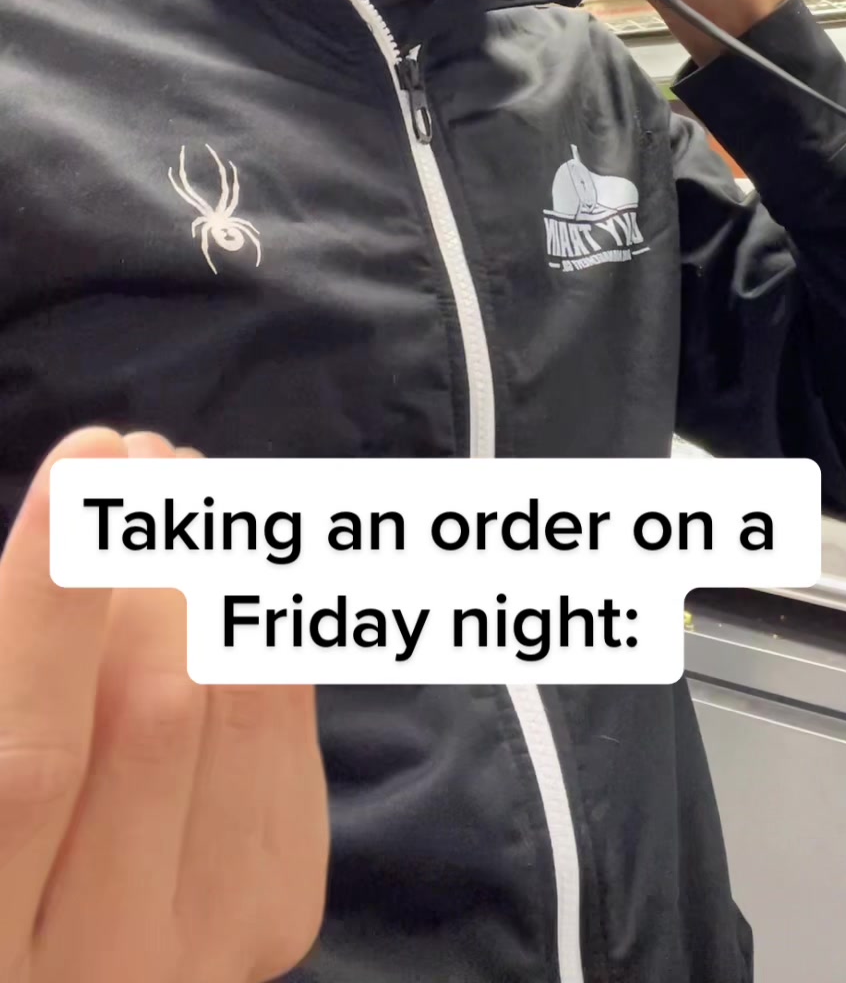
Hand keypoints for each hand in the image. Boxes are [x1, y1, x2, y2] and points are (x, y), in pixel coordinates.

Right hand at [0, 427, 328, 982]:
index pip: (27, 760)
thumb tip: (70, 529)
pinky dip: (258, 623)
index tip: (84, 460)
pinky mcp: (274, 914)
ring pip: (234, 713)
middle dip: (155, 555)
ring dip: (219, 566)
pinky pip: (281, 734)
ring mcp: (203, 949)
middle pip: (149, 722)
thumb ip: (14, 671)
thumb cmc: (5, 850)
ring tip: (187, 480)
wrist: (67, 979)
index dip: (53, 602)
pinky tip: (231, 558)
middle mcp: (98, 968)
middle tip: (145, 451)